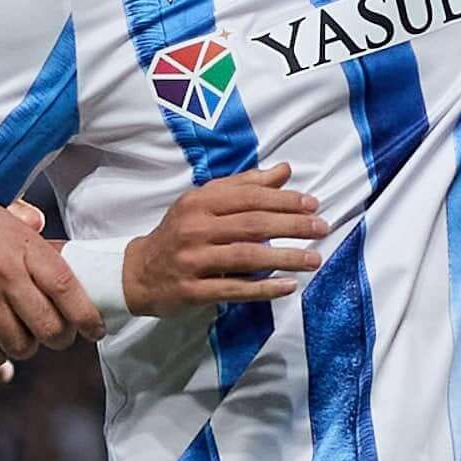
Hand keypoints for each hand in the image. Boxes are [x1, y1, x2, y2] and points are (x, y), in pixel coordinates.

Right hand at [0, 182, 88, 361]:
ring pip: (19, 342)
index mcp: (22, 244)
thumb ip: (20, 220)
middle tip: (57, 339)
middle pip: (50, 325)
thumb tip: (39, 223)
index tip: (95, 330)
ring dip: (25, 348)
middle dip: (59, 339)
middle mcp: (6, 272)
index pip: (68, 288)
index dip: (87, 316)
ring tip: (22, 342)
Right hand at [125, 165, 324, 311]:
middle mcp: (195, 228)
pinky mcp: (193, 290)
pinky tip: (288, 286)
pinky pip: (234, 289)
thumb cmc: (180, 233)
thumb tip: (285, 171)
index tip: (313, 205)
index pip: (249, 197)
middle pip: (252, 224)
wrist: (138, 273)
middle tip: (322, 229)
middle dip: (292, 226)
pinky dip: (263, 288)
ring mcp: (193, 260)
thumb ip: (245, 186)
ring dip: (285, 257)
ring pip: (247, 256)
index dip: (284, 200)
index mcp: (200, 202)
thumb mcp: (205, 202)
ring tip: (314, 259)